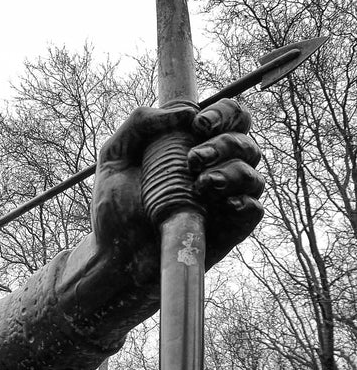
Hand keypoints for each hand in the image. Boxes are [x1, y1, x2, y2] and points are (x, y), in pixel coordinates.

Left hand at [93, 99, 263, 266]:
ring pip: (252, 174)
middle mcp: (215, 170)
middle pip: (245, 140)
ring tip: (200, 184)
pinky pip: (254, 209)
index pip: (227, 117)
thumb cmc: (115, 208)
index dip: (222, 113)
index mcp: (193, 147)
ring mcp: (224, 200)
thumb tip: (185, 112)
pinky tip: (224, 203)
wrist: (116, 257)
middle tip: (193, 158)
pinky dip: (243, 201)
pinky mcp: (230, 229)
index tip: (198, 125)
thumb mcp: (114, 157)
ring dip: (231, 171)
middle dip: (226, 142)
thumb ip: (139, 123)